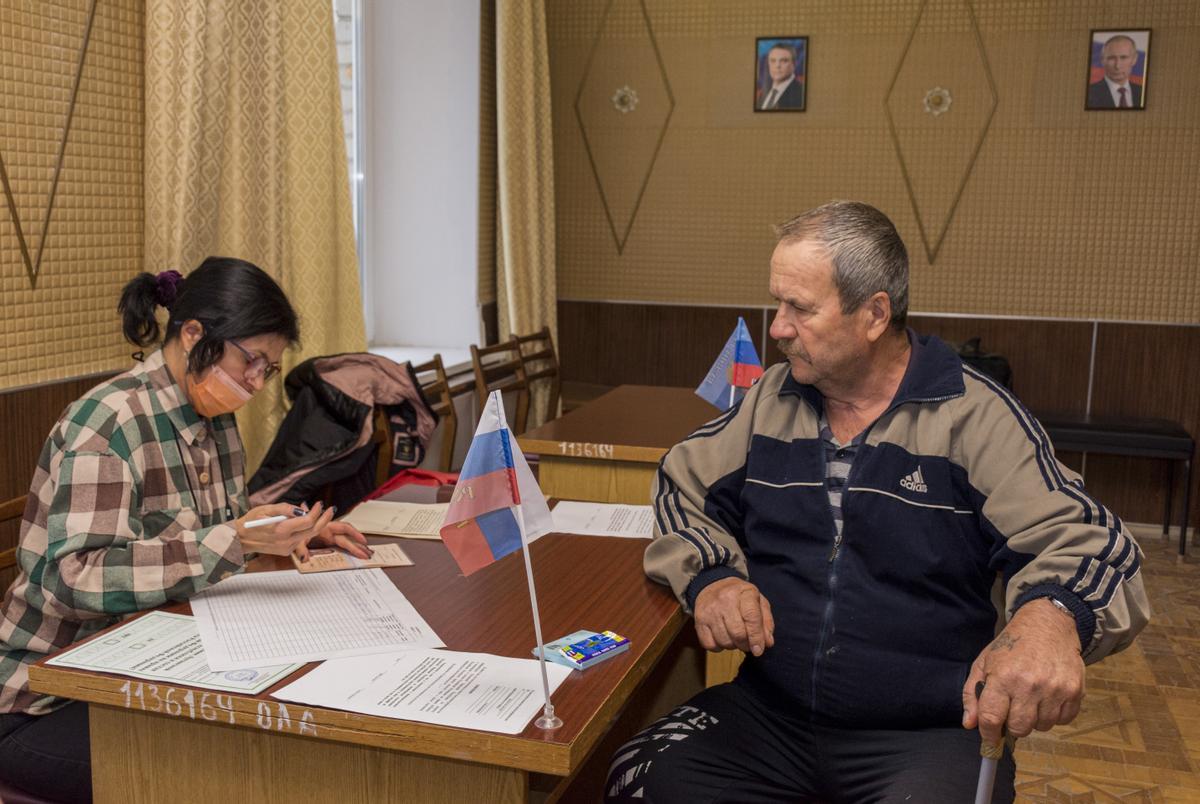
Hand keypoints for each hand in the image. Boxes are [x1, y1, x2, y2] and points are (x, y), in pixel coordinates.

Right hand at [233, 502, 334, 556]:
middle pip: (313, 531)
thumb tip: (301, 509)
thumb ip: (284, 508)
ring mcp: (286, 548)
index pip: (307, 521)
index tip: (320, 504)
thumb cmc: (251, 522)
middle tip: (330, 509)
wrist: (240, 539)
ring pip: (308, 536)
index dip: (317, 512)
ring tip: (312, 511)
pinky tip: (300, 522)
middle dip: (324, 519)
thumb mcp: (265, 509)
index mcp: (281, 530)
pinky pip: (300, 539)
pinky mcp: (286, 551)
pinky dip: (304, 530)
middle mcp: (286, 541)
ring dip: (314, 524)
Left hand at [297, 520, 371, 561]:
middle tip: (367, 553)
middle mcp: (329, 532)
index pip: (344, 530)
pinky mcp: (326, 542)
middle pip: (348, 537)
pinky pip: (340, 545)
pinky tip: (354, 553)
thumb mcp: (296, 539)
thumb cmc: (294, 530)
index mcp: (325, 527)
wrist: (288, 528)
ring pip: (346, 541)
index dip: (355, 535)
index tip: (363, 542)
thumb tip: (305, 558)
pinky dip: (348, 549)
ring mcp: (329, 537)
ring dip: (355, 547)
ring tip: (365, 553)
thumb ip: (301, 548)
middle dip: (358, 545)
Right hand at [693, 577, 774, 656]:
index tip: (759, 650)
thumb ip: (766, 622)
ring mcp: (710, 610)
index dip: (756, 637)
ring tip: (734, 637)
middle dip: (745, 644)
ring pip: (724, 641)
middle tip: (747, 644)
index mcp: (744, 592)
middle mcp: (725, 600)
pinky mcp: (699, 621)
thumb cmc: (740, 597)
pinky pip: (710, 645)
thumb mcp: (758, 601)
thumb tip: (767, 643)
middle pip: (737, 633)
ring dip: (733, 646)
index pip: (751, 617)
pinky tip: (722, 637)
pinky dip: (719, 647)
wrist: (712, 585)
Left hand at [962, 598, 1084, 745]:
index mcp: (1003, 677)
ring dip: (1034, 719)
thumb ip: (973, 695)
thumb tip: (970, 724)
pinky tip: (1048, 697)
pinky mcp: (1075, 691)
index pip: (991, 718)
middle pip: (1019, 729)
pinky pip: (1063, 721)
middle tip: (1013, 708)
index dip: (988, 733)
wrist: (1048, 625)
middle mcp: (1030, 685)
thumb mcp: (984, 663)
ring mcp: (1055, 689)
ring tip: (1031, 698)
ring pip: (1042, 727)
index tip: (989, 737)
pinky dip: (1054, 715)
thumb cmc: (1011, 645)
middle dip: (1013, 724)